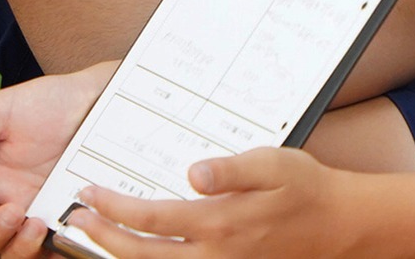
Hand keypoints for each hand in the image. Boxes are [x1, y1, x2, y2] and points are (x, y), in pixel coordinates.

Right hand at [0, 61, 116, 255]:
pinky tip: (58, 231)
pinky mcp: (67, 218)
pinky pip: (53, 249)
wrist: (95, 101)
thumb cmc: (48, 102)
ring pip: (15, 251)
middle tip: (13, 212)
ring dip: (20, 247)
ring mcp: (39, 211)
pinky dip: (50, 250)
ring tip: (37, 222)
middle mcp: (10, 199)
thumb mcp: (2, 110)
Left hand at [68, 150, 367, 258]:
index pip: (151, 218)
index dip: (114, 208)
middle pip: (142, 254)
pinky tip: (137, 252)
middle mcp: (215, 255)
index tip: (89, 193)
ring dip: (120, 255)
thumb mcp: (273, 164)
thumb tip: (193, 173)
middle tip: (76, 218)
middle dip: (103, 237)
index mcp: (220, 223)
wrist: (338, 226)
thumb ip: (231, 169)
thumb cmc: (305, 188)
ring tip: (94, 238)